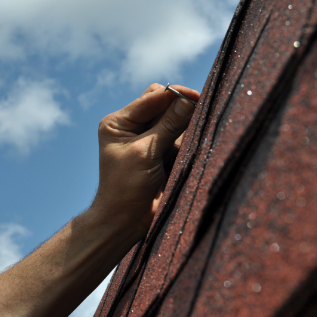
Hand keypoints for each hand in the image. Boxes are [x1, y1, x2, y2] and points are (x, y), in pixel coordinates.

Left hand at [91, 83, 198, 241]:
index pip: (152, 97)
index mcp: (118, 122)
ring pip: (176, 122)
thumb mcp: (146, 152)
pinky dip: (185, 145)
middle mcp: (132, 127)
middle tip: (193, 123)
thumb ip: (168, 125)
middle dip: (180, 113)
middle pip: (165, 105)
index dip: (175, 96)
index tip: (197, 97)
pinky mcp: (161, 154)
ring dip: (183, 132)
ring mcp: (148, 140)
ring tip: (178, 151)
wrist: (125, 221)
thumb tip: (189, 100)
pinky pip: (180, 140)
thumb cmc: (126, 187)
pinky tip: (182, 158)